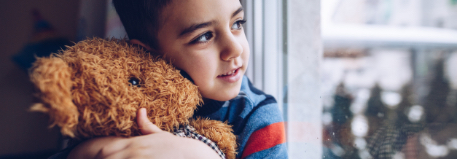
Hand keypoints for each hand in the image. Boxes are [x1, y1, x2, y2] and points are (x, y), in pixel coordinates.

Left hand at [68, 108, 220, 158]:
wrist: (196, 158)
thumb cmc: (180, 151)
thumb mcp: (162, 136)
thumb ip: (147, 127)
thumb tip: (140, 113)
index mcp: (130, 144)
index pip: (93, 146)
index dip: (78, 152)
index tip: (71, 155)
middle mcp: (127, 155)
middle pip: (96, 157)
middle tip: (75, 158)